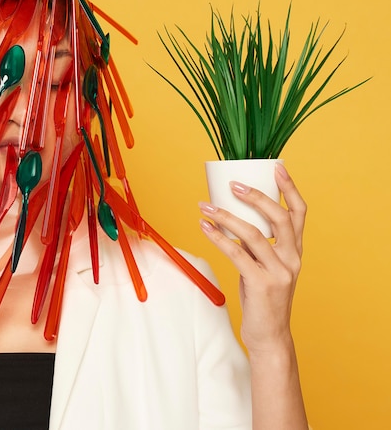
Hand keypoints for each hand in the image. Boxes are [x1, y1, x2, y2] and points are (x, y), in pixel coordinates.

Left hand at [198, 164, 305, 353]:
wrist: (269, 336)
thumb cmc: (263, 297)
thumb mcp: (265, 266)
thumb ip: (256, 244)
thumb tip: (230, 217)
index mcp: (295, 251)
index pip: (299, 213)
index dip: (289, 188)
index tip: (277, 167)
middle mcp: (292, 259)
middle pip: (279, 218)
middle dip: (256, 197)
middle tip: (233, 185)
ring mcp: (279, 272)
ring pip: (253, 234)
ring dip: (225, 216)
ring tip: (205, 206)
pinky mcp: (262, 284)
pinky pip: (236, 253)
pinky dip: (217, 237)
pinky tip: (204, 227)